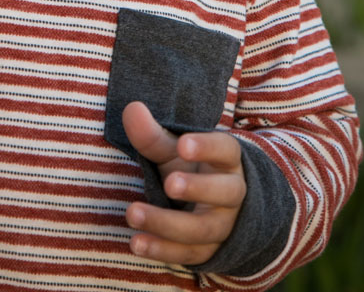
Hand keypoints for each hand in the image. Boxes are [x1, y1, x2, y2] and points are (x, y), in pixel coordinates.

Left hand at [122, 102, 245, 266]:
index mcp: (226, 161)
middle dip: (197, 188)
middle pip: (225, 192)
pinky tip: (136, 242)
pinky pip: (187, 254)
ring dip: (167, 224)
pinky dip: (161, 250)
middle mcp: (232, 194)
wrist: (212, 207)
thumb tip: (131, 108)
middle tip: (168, 183)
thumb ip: (152, 134)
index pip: (225, 150)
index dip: (207, 147)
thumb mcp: (173, 150)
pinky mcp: (208, 251)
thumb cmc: (189, 168)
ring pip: (202, 229)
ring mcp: (223, 226)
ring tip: (133, 212)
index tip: (183, 145)